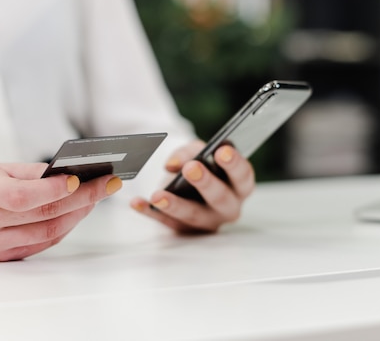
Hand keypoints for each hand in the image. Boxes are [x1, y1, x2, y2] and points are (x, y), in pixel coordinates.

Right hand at [0, 163, 121, 260]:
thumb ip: (32, 172)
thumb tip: (73, 173)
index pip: (21, 196)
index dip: (52, 189)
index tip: (79, 179)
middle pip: (42, 215)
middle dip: (82, 198)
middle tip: (107, 184)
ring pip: (49, 232)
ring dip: (79, 213)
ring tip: (99, 195)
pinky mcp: (6, 257)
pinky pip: (45, 243)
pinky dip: (67, 225)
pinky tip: (81, 210)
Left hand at [130, 140, 254, 232]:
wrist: (185, 184)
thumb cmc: (201, 165)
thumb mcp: (198, 152)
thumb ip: (189, 152)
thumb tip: (174, 165)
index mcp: (239, 185)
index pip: (243, 176)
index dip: (233, 164)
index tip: (222, 151)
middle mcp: (228, 207)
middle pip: (220, 198)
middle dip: (205, 182)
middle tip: (190, 168)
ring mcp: (206, 222)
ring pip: (192, 215)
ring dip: (174, 205)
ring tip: (158, 195)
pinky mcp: (184, 229)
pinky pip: (165, 222)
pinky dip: (150, 212)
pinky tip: (137, 203)